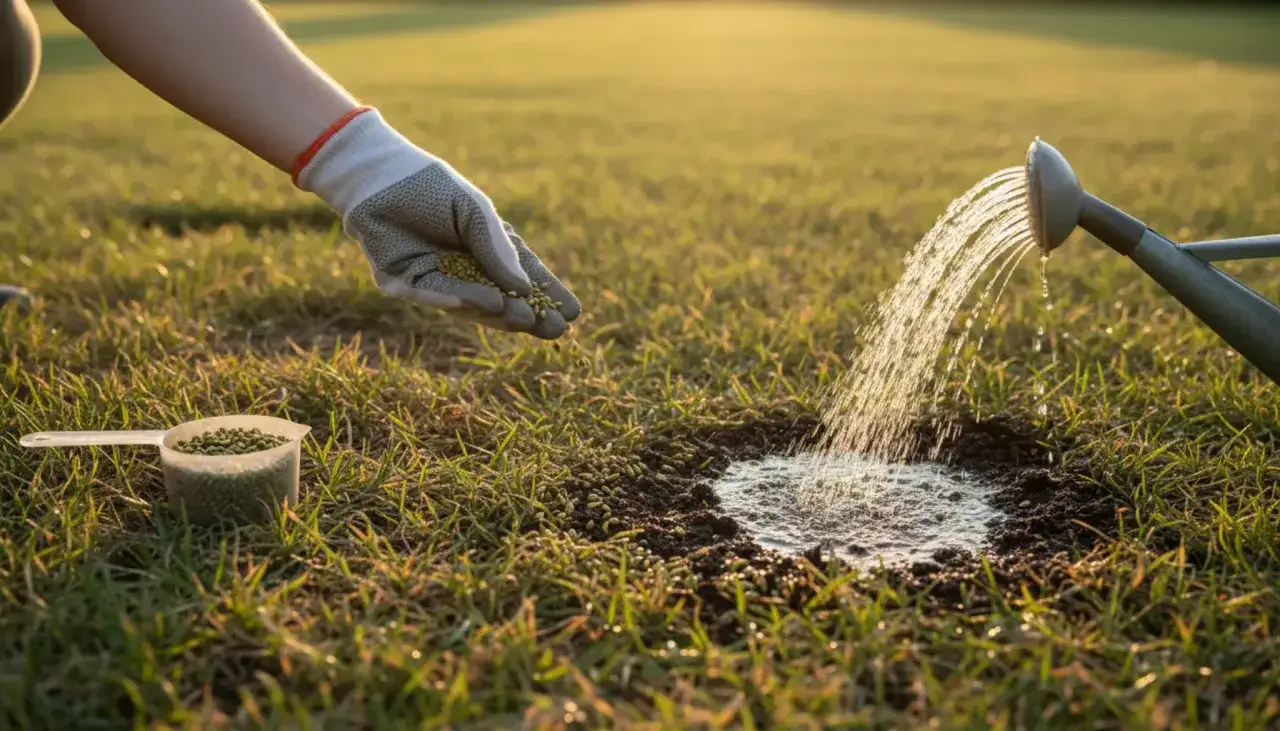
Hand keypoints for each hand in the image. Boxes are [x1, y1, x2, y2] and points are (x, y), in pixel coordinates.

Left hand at [294, 107, 580, 337]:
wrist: (379, 175)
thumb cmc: (431, 187)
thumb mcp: (476, 213)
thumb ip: (498, 248)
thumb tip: (523, 288)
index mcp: (485, 249)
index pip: (522, 278)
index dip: (547, 295)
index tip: (572, 312)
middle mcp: (463, 270)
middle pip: (502, 300)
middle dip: (529, 315)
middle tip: (555, 328)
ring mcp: (435, 280)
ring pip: (471, 305)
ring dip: (499, 313)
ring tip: (525, 318)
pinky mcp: (406, 285)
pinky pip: (435, 296)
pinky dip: (461, 301)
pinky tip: (489, 305)